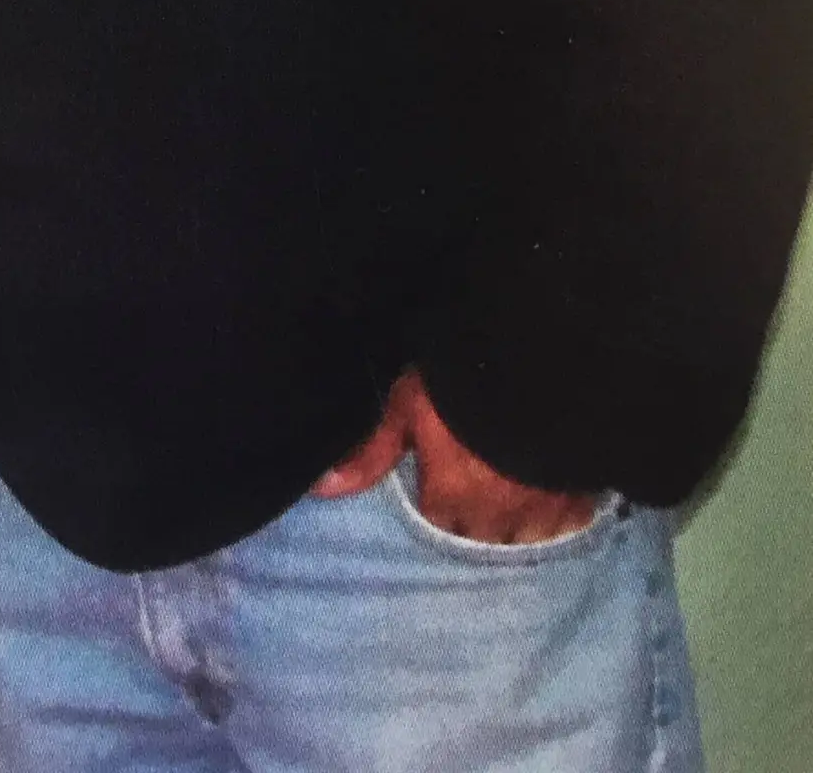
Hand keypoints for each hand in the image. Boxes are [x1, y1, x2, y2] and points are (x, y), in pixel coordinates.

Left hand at [313, 370, 596, 543]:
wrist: (539, 364)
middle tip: (481, 494)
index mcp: (451, 499)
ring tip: (519, 501)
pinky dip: (563, 514)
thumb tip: (323, 489)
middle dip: (479, 526)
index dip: (440, 506)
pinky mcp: (580, 495)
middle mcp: (495, 518)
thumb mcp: (408, 405)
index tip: (442, 489)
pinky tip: (559, 498)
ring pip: (527, 538)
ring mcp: (542, 510)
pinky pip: (570, 522)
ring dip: (521, 524)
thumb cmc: (462, 381)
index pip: (438, 527)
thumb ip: (372, 451)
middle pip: (482, 540)